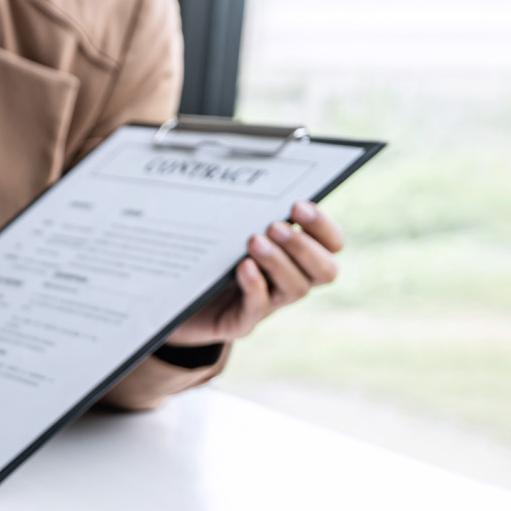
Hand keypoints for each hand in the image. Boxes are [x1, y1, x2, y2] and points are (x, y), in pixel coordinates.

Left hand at [167, 201, 344, 346]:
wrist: (178, 298)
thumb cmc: (212, 257)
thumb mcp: (234, 232)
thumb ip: (251, 216)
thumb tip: (258, 187)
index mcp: (298, 256)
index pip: (332, 244)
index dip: (322, 226)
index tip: (298, 205)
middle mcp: (291, 281)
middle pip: (324, 270)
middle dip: (303, 246)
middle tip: (275, 226)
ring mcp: (269, 305)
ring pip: (295, 288)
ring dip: (278, 262)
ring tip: (254, 241)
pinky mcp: (242, 322)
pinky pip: (256, 307)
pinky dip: (254, 285)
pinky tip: (244, 266)